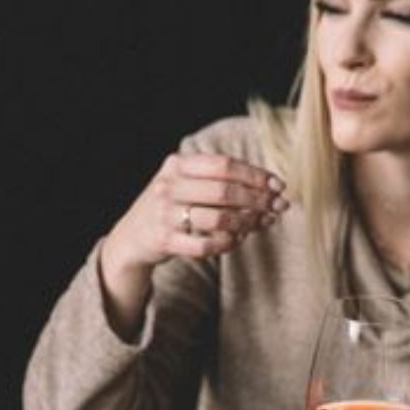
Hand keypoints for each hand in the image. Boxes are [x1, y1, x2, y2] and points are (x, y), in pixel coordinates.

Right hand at [100, 152, 287, 340]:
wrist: (132, 237)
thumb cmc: (169, 207)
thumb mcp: (183, 182)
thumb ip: (217, 179)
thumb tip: (269, 186)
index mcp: (176, 164)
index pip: (223, 165)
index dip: (255, 175)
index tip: (277, 185)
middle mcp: (168, 186)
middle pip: (224, 191)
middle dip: (257, 200)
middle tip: (277, 207)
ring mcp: (165, 214)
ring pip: (217, 219)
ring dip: (246, 223)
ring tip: (261, 223)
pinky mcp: (165, 240)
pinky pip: (205, 245)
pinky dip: (227, 244)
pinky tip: (237, 240)